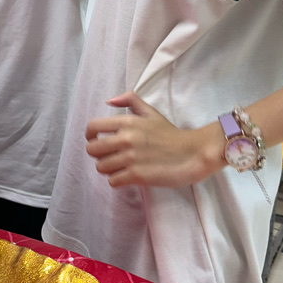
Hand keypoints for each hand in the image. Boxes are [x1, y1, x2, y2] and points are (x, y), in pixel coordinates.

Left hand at [85, 91, 224, 187]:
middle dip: (98, 154)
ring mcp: (130, 158)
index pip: (92, 127)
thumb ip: (130, 100)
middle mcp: (126, 139)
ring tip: (120, 167)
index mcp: (127, 122)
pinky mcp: (136, 176)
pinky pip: (113, 181)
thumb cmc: (170, 134)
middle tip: (109, 156)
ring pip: (101, 167)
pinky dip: (118, 180)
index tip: (96, 140)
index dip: (90, 136)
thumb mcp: (151, 112)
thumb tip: (109, 101)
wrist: (192, 152)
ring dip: (108, 169)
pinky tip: (127, 176)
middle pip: (92, 149)